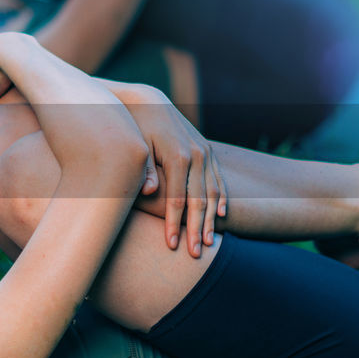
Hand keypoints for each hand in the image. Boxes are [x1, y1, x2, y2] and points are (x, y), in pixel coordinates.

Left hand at [123, 89, 226, 256]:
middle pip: (199, 200)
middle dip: (196, 229)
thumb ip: (144, 170)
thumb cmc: (136, 127)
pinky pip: (218, 179)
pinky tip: (222, 216)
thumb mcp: (136, 146)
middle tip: (195, 255)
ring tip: (210, 243)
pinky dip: (221, 199)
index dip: (174, 224)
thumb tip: (149, 191)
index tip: (170, 245)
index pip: (177, 199)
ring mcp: (205, 153)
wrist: (149, 102)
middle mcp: (197, 155)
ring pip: (213, 193)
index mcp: (178, 156)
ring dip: (211, 220)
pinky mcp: (207, 151)